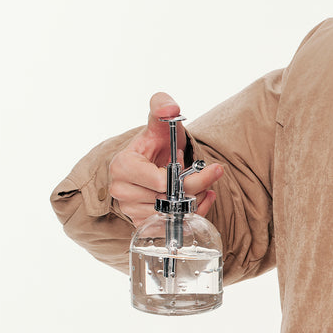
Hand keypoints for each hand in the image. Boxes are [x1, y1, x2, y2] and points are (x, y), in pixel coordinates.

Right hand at [107, 92, 224, 225]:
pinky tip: (201, 198)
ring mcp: (131, 210)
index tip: (187, 159)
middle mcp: (121, 191)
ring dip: (196, 199)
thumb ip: (162, 107)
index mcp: (122, 165)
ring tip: (201, 183)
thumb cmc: (159, 144)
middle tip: (210, 171)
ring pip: (173, 212)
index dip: (183, 173)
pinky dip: (194, 214)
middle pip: (169, 198)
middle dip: (196, 185)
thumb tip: (171, 108)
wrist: (157, 162)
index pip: (161, 180)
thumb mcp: (161, 123)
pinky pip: (172, 225)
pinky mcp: (143, 224)